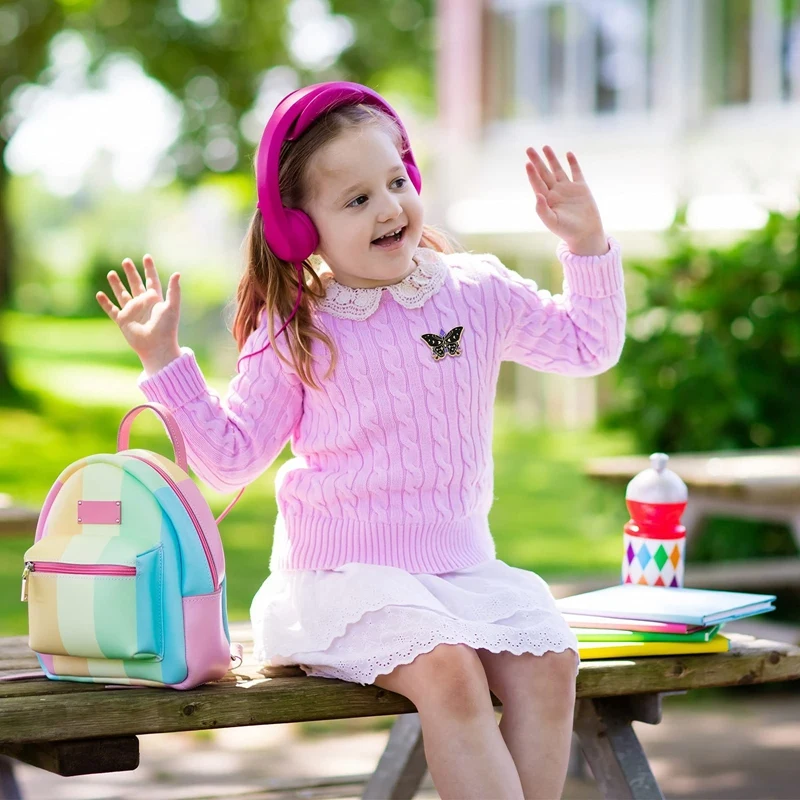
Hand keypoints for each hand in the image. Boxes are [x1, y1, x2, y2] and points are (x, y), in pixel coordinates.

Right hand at [96, 255, 181, 374]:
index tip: (146, 257)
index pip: (152, 280)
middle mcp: (143, 304)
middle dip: (131, 273)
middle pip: (136, 284)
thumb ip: (174, 290)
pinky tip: (99, 294)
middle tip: (126, 261)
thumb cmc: (167, 328)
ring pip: (122, 294)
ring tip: (111, 273)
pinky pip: (112, 310)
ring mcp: (132, 312)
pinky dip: (105, 303)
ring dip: (116, 284)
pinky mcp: (123, 321)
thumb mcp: (172, 307)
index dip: (149, 269)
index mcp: (155, 300)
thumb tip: (177, 273)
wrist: (157, 346)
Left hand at [526, 146, 607, 255]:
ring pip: (558, 170)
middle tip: (529, 149)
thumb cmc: (567, 231)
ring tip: (545, 147)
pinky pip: (576, 172)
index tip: (528, 164)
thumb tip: (537, 195)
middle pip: (544, 173)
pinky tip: (568, 153)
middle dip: (537, 161)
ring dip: (552, 158)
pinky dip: (572, 163)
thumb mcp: (552, 222)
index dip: (532, 174)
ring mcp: (568, 189)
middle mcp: (556, 192)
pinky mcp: (581, 188)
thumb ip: (542, 209)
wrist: (586, 234)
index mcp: (547, 200)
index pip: (537, 183)